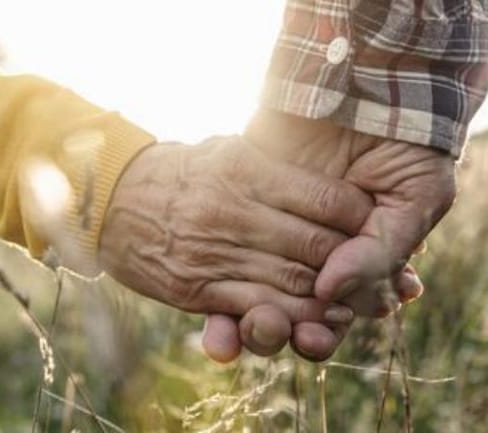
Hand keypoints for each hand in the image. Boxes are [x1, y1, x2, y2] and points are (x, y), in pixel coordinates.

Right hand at [99, 135, 369, 336]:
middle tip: (377, 269)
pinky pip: (256, 308)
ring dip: (331, 299)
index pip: (327, 199)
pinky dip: (292, 318)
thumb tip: (323, 165)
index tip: (373, 221)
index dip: (360, 217)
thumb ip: (271, 158)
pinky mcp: (198, 287)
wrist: (111, 199)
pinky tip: (314, 319)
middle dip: (354, 263)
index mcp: (245, 170)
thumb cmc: (177, 171)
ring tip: (354, 300)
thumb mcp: (224, 149)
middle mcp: (233, 211)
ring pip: (293, 284)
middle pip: (317, 246)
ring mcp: (215, 252)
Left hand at [203, 112, 451, 360]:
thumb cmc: (406, 145)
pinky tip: (218, 318)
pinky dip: (218, 295)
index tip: (316, 337)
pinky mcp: (247, 204)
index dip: (323, 332)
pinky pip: (225, 258)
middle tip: (291, 334)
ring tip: (257, 323)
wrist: (372, 83)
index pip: (333, 314)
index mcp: (352, 263)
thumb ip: (381, 250)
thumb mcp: (415, 199)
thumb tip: (331, 290)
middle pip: (291, 313)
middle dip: (287, 332)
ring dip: (255, 321)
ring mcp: (275, 233)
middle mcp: (311, 256)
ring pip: (255, 296)